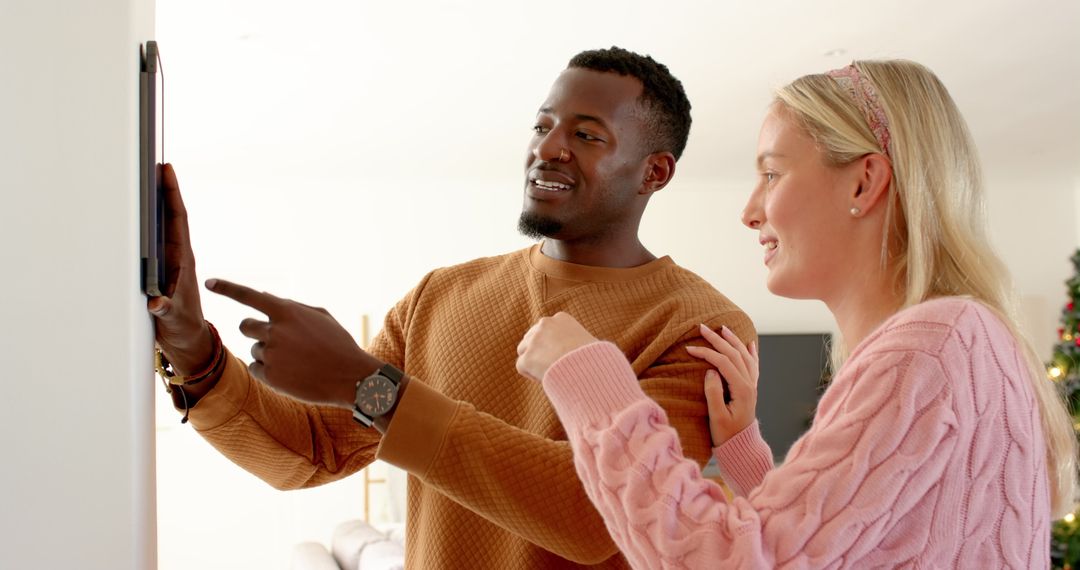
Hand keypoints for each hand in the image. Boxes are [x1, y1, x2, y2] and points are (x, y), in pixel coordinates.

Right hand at [147, 164, 215, 376]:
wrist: (186, 340)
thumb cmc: (182, 326)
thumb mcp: (173, 318)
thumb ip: (165, 310)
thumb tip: (156, 304)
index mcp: (182, 260)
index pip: (177, 219)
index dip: (172, 194)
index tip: (167, 169)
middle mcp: (176, 255)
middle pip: (168, 215)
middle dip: (162, 189)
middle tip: (153, 163)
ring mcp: (167, 261)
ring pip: (159, 226)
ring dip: (154, 203)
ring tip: (145, 179)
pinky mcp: (158, 270)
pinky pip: (150, 240)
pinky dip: (144, 224)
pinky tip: (134, 212)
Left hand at [206, 278, 380, 407]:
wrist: (350, 377)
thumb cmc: (338, 344)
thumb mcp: (321, 316)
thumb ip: (291, 306)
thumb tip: (265, 296)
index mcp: (286, 312)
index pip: (249, 296)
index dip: (227, 288)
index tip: (209, 282)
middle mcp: (274, 331)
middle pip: (245, 326)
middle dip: (254, 331)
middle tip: (273, 339)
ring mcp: (270, 354)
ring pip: (254, 350)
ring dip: (269, 354)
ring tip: (296, 361)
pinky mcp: (269, 376)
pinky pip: (255, 368)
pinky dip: (268, 371)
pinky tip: (290, 374)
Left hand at [516, 312, 598, 381]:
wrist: (588, 370)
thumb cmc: (596, 359)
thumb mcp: (590, 343)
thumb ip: (579, 340)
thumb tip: (589, 348)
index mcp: (561, 318)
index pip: (546, 329)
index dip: (551, 344)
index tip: (560, 355)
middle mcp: (545, 324)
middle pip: (532, 337)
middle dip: (538, 351)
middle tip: (551, 365)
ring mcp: (534, 340)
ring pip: (524, 351)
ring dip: (533, 361)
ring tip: (550, 372)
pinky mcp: (527, 357)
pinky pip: (522, 367)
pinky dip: (531, 374)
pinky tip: (545, 378)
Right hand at [686, 325, 758, 446]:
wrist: (742, 447)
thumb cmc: (726, 435)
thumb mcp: (716, 417)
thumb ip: (714, 393)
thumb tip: (710, 371)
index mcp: (741, 389)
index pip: (723, 363)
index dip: (706, 353)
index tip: (689, 348)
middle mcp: (749, 384)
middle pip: (734, 354)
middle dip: (718, 339)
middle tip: (702, 327)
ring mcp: (752, 385)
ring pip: (745, 356)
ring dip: (733, 340)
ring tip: (723, 328)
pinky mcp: (751, 389)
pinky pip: (753, 365)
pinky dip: (751, 352)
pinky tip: (749, 344)